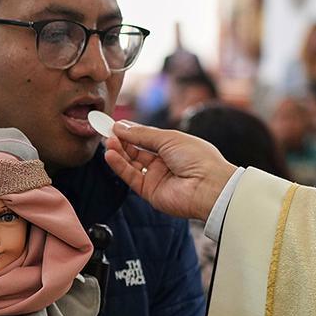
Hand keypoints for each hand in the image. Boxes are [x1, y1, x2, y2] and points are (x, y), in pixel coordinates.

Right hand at [104, 121, 237, 222]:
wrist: (209, 187)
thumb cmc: (198, 159)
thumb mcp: (169, 138)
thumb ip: (142, 134)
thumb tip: (120, 126)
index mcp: (173, 147)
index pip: (145, 137)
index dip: (129, 131)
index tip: (112, 124)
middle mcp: (164, 162)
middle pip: (136, 150)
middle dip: (121, 140)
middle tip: (106, 131)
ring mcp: (156, 177)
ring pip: (132, 163)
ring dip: (119, 152)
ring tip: (108, 142)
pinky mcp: (150, 191)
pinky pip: (131, 177)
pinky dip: (119, 166)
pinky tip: (111, 155)